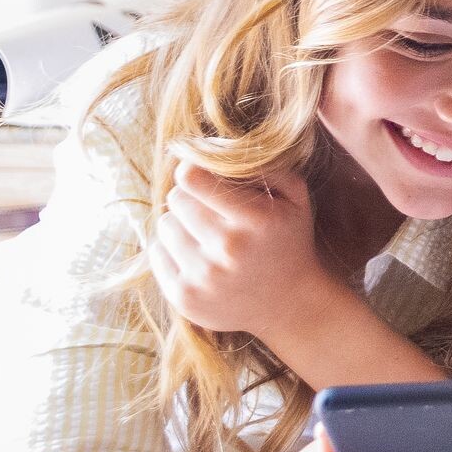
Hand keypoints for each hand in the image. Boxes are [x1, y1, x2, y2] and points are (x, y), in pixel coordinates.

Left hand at [149, 155, 337, 341]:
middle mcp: (227, 249)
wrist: (290, 304)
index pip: (192, 178)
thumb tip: (212, 147)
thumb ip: (262, 165)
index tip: (200, 175)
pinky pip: (156, 253)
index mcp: (255, 220)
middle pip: (176, 200)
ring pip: (164, 226)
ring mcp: (203, 276)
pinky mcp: (183, 297)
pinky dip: (172, 249)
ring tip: (205, 235)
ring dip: (181, 225)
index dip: (193, 170)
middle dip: (190, 198)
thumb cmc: (288, 240)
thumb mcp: (294, 196)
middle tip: (209, 210)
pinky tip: (197, 256)